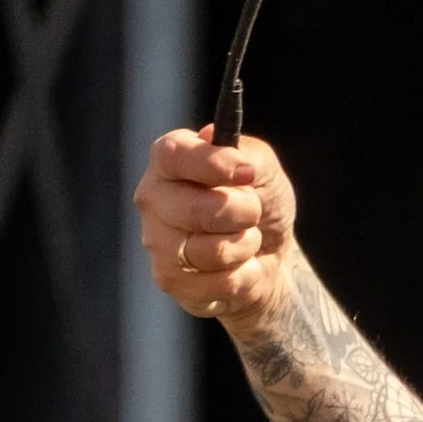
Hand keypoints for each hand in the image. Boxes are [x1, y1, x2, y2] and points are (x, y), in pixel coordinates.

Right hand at [133, 127, 295, 328]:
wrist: (270, 256)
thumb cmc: (259, 202)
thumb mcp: (264, 169)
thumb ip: (246, 152)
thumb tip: (213, 138)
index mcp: (169, 161)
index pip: (173, 155)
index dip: (212, 164)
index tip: (247, 174)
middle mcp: (153, 199)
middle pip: (196, 210)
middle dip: (243, 213)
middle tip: (253, 212)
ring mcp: (157, 242)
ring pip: (210, 252)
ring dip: (245, 246)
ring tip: (245, 240)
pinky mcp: (170, 280)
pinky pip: (218, 283)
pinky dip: (243, 276)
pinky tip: (238, 267)